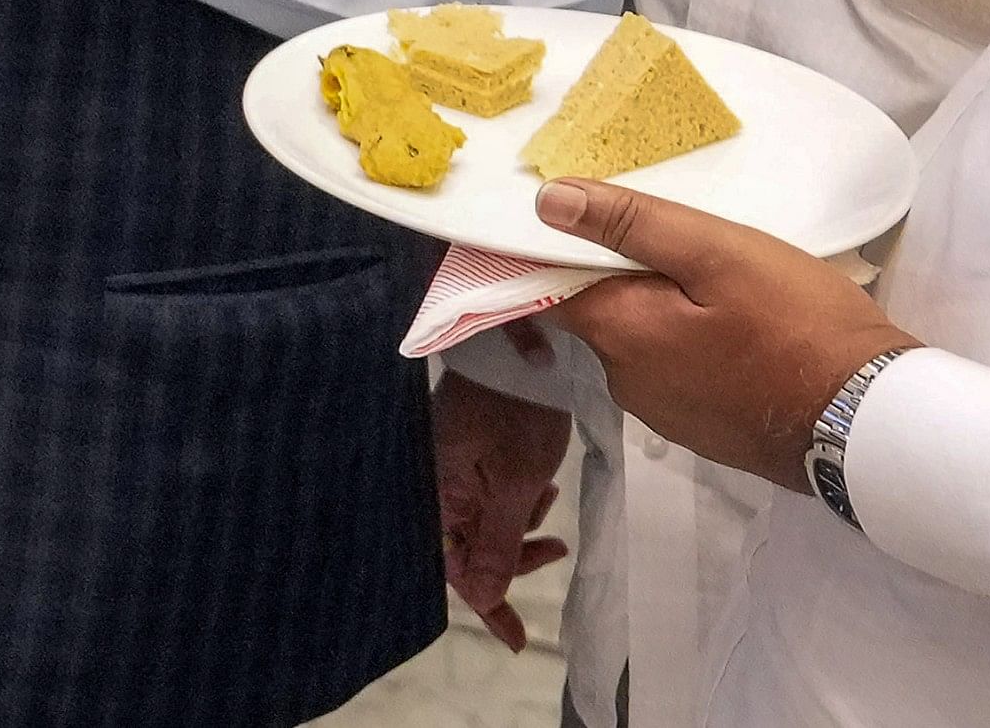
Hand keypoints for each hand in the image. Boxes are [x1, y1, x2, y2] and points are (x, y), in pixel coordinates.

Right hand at [434, 371, 571, 647]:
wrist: (516, 350)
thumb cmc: (515, 416)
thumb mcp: (514, 484)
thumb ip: (496, 544)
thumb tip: (481, 598)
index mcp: (438, 495)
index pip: (453, 567)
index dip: (486, 604)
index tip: (517, 639)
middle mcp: (434, 485)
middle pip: (467, 547)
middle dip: (511, 554)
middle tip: (554, 548)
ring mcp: (447, 468)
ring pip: (481, 522)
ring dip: (518, 523)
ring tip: (546, 497)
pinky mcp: (462, 454)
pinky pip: (485, 495)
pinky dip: (515, 500)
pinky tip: (537, 482)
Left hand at [543, 180, 915, 492]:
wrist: (871, 422)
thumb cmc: (798, 327)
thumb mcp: (719, 253)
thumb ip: (631, 225)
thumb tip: (547, 202)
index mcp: (616, 334)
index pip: (548, 284)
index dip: (558, 247)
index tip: (592, 216)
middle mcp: (623, 380)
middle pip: (601, 311)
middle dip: (628, 275)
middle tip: (686, 243)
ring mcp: (664, 412)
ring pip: (643, 341)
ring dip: (667, 311)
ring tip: (721, 285)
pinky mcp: (703, 428)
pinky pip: (679, 371)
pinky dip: (694, 346)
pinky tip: (738, 329)